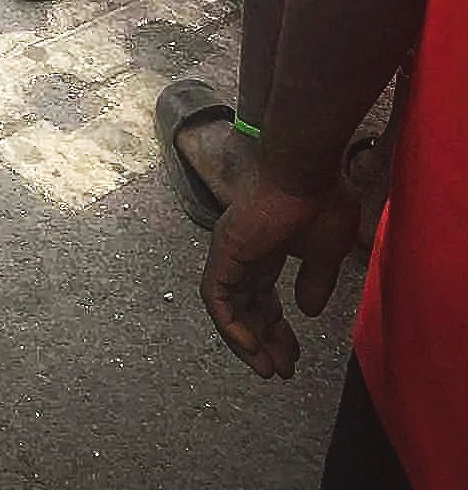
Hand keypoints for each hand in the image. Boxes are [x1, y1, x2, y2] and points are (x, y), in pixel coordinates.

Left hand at [201, 178, 358, 379]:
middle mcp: (243, 251)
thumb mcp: (326, 252)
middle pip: (246, 305)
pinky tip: (249, 347)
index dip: (275, 328)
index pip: (263, 296)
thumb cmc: (321, 201)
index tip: (291, 355)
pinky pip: (216, 297)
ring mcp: (230, 250)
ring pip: (227, 306)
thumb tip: (308, 311)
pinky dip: (230, 325)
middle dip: (263, 340)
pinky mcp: (225, 251)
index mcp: (266, 248)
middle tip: (280, 370)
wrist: (306, 172)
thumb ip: (315, 282)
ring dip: (245, 340)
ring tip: (267, 368)